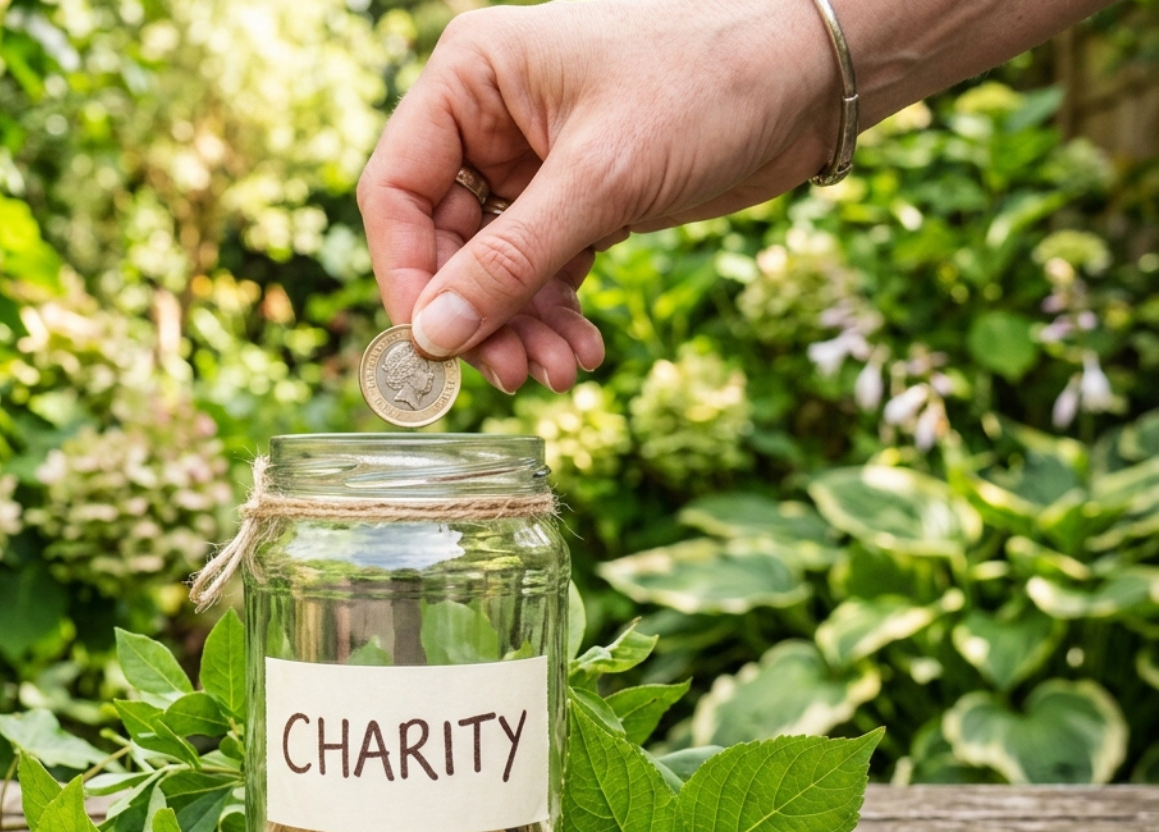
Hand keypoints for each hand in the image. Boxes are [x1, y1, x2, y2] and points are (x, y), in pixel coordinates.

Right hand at [356, 0, 838, 392]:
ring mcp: (531, 162)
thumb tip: (434, 338)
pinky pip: (540, 272)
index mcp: (470, 79)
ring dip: (520, 328)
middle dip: (479, 316)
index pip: (396, 191)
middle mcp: (489, 119)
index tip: (434, 348)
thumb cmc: (708, 85)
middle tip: (513, 376)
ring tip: (561, 373)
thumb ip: (510, 262)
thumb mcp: (601, 180)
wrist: (813, 78)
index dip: (407, 276)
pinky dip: (554, 316)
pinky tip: (582, 351)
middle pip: (444, 242)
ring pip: (493, 269)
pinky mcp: (577, 198)